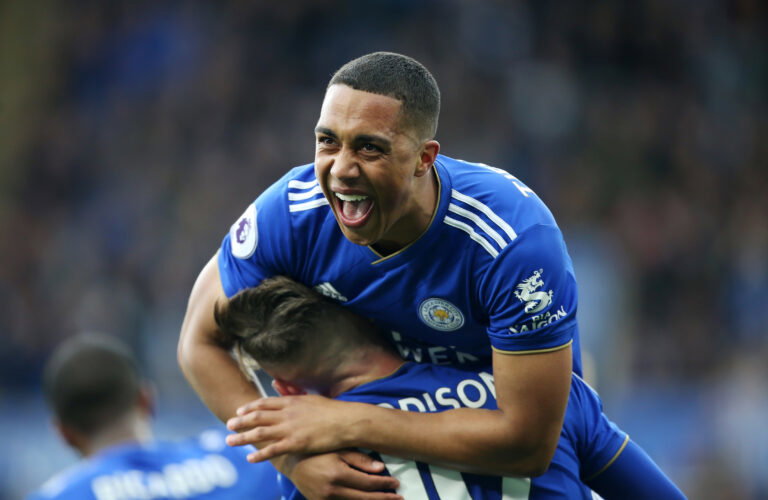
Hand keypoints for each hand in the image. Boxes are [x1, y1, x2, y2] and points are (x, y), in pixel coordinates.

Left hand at [226, 395, 364, 460]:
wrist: (346, 421)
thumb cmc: (332, 410)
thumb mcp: (310, 397)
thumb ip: (292, 391)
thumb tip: (277, 382)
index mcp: (291, 401)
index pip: (264, 403)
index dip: (249, 408)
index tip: (238, 411)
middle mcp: (287, 414)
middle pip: (257, 417)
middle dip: (240, 421)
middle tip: (228, 426)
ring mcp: (290, 428)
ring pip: (260, 432)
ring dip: (242, 437)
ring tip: (229, 441)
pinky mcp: (296, 443)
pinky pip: (273, 449)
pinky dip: (259, 454)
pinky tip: (249, 458)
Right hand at [279, 451, 401, 499]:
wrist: (290, 461)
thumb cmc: (316, 450)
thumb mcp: (338, 449)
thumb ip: (359, 459)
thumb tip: (381, 468)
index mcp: (337, 474)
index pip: (367, 483)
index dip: (384, 484)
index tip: (396, 484)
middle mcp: (331, 491)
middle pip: (364, 499)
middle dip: (383, 499)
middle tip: (399, 498)